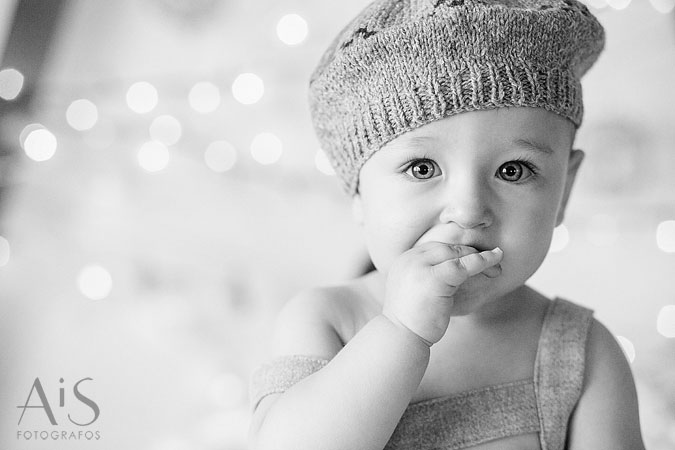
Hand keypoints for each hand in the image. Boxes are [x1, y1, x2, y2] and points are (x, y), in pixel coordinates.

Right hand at [382, 242, 502, 345]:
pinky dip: (482, 262)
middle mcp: (410, 259)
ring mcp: (419, 267)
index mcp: (406, 260)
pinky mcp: (432, 278)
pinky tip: (495, 263)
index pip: (436, 248)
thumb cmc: (413, 321)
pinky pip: (463, 265)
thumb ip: (431, 277)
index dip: (459, 252)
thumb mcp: (419, 292)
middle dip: (471, 254)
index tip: (475, 261)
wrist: (400, 338)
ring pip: (456, 254)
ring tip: (497, 267)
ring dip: (480, 258)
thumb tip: (461, 271)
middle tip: (493, 263)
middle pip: (447, 248)